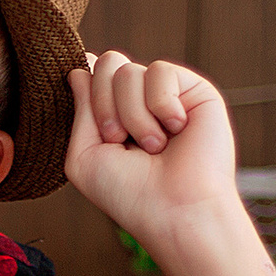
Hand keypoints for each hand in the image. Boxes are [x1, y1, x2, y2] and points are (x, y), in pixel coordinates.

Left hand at [63, 50, 238, 231]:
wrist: (175, 210)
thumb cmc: (129, 194)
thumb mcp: (84, 157)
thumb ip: (80, 111)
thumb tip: (80, 67)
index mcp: (114, 115)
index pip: (91, 74)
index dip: (86, 82)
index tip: (91, 110)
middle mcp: (140, 102)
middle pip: (107, 64)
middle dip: (103, 106)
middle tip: (119, 141)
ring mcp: (167, 95)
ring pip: (128, 71)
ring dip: (132, 115)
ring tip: (153, 147)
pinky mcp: (195, 90)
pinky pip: (160, 71)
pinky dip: (161, 105)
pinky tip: (176, 129)